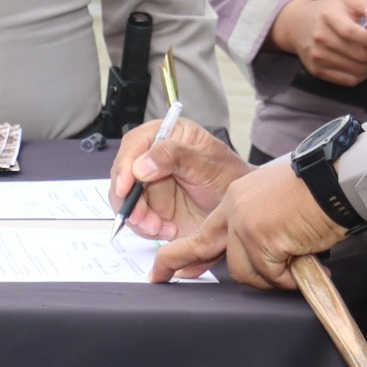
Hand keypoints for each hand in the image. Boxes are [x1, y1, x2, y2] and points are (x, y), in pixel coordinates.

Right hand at [110, 119, 250, 242]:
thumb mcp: (208, 164)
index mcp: (168, 135)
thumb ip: (175, 157)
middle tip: (140, 217)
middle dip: (127, 198)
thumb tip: (140, 166)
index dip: (125, 164)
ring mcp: (152, 184)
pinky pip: (138, 218)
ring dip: (137, 217)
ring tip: (159, 227)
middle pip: (124, 174)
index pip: (135, 144)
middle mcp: (154, 158)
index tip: (125, 187)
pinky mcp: (153, 207)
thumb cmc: (231, 179)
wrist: (243, 210)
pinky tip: (167, 230)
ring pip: (126, 199)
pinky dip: (146, 228)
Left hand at [153, 160, 348, 290]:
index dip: (184, 251)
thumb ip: (255, 228)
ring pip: (243, 270)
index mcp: (237, 197)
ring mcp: (245, 222)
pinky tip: (307, 267)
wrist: (337, 181)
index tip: (164, 267)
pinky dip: (289, 278)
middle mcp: (235, 207)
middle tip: (158, 277)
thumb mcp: (275, 206)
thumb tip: (253, 259)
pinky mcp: (260, 237)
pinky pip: (271, 274)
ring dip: (270, 278)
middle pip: (204, 245)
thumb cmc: (318, 193)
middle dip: (177, 262)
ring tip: (295, 268)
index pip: (205, 229)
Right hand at [270, 0, 366, 82]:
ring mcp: (317, 56)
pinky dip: (362, 76)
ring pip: (356, 69)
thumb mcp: (347, 0)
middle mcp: (320, 38)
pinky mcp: (317, 70)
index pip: (353, 33)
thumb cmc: (328, 10)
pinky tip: (366, 67)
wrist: (297, 24)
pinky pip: (347, 80)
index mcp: (328, 17)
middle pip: (358, 54)